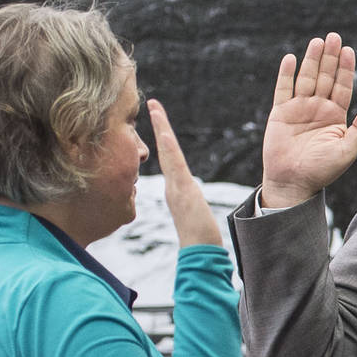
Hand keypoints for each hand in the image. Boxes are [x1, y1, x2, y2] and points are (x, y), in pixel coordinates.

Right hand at [148, 99, 221, 247]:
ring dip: (162, 131)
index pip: (170, 158)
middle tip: (154, 103)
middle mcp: (174, 186)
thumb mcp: (196, 217)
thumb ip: (192, 207)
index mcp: (177, 189)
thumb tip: (190, 201)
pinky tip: (166, 135)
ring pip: (168, 155)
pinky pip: (175, 168)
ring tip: (156, 109)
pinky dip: (169, 150)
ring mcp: (177, 189)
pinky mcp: (183, 194)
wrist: (201, 253)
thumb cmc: (202, 239)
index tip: (159, 117)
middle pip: (166, 150)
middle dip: (160, 126)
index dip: (164, 138)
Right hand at [262, 33, 356, 208]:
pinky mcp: (281, 112)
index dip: (346, 69)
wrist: (293, 182)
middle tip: (334, 36)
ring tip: (317, 41)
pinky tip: (291, 58)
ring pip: (306, 79)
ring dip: (311, 60)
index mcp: (336, 117)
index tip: (349, 50)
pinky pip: (283, 89)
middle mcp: (318, 109)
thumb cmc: (322, 171)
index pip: (343, 87)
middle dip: (329, 57)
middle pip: (325, 77)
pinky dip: (287, 74)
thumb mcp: (346, 152)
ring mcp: (299, 109)